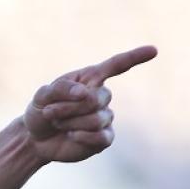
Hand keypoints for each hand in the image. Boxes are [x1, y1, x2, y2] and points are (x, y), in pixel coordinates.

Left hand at [23, 45, 156, 162]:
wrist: (36, 138)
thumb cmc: (41, 111)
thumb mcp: (41, 96)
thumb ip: (60, 89)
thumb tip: (85, 92)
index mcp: (89, 79)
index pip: (115, 66)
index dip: (134, 58)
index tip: (153, 50)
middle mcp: (101, 96)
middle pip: (95, 99)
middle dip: (67, 108)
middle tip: (50, 112)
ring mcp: (105, 117)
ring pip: (95, 119)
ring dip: (69, 122)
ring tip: (58, 123)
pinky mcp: (104, 138)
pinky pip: (99, 136)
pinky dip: (80, 136)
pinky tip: (71, 135)